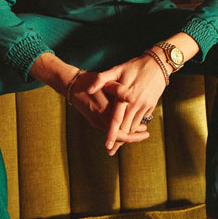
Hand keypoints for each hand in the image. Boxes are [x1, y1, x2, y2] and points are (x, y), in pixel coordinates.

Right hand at [29, 53, 148, 145]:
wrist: (71, 84)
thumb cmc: (89, 81)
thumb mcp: (105, 82)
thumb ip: (119, 90)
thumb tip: (132, 97)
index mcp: (104, 113)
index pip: (120, 133)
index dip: (134, 135)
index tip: (146, 132)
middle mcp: (100, 120)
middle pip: (118, 136)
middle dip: (133, 136)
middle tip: (146, 132)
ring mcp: (95, 121)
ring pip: (114, 133)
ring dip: (127, 131)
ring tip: (141, 127)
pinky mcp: (93, 119)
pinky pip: (108, 127)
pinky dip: (119, 127)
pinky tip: (127, 121)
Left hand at [88, 54, 167, 155]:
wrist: (158, 63)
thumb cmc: (136, 65)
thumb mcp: (118, 69)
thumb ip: (102, 79)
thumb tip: (89, 89)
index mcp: (126, 98)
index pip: (117, 120)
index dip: (112, 134)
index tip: (107, 146)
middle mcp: (136, 104)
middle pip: (127, 128)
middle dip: (119, 140)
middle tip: (111, 150)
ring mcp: (145, 106)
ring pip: (134, 126)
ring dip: (127, 134)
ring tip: (118, 142)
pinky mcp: (151, 105)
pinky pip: (142, 119)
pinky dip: (135, 125)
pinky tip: (129, 128)